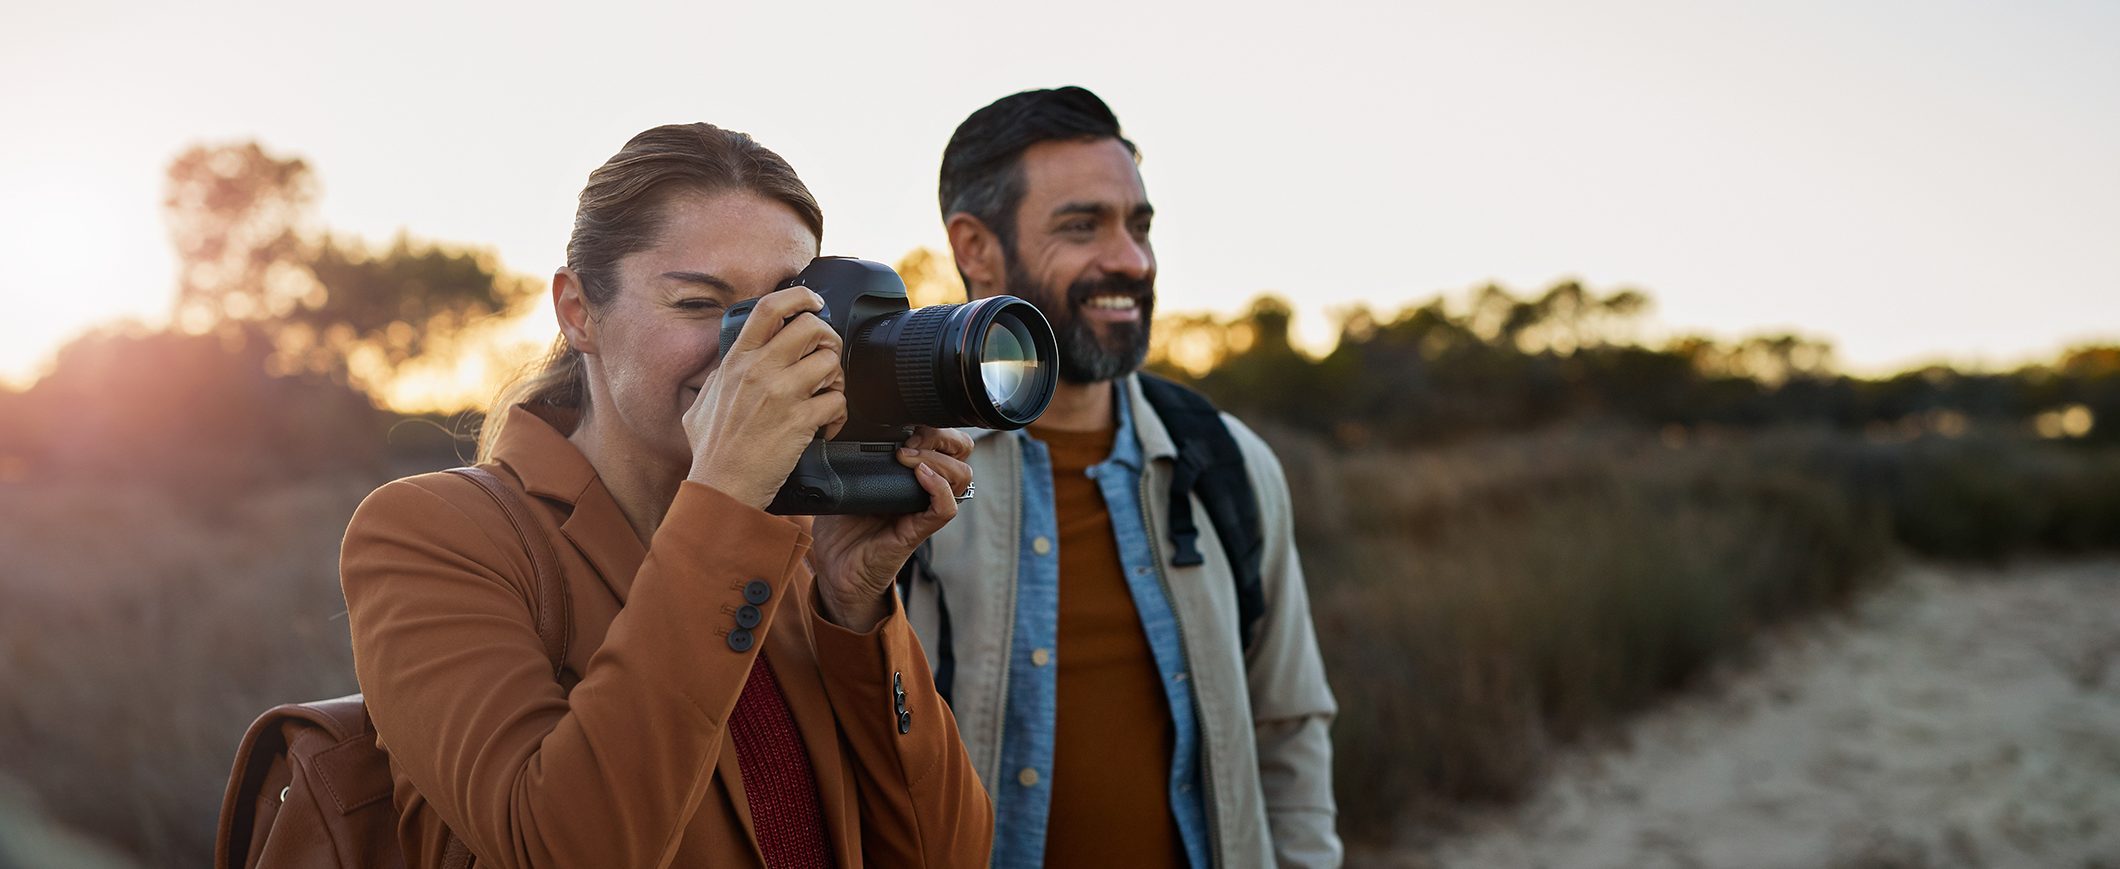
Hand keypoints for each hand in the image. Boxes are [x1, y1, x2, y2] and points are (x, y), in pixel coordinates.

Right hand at [685, 287, 847, 508]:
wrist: (722, 488)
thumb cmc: (712, 451)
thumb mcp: (702, 403)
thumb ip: (719, 377)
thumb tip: (729, 364)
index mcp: (736, 361)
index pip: (770, 308)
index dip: (799, 297)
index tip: (814, 303)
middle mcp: (759, 370)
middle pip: (811, 327)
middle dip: (828, 339)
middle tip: (826, 357)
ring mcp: (780, 394)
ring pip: (830, 362)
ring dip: (836, 378)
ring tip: (826, 394)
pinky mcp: (800, 421)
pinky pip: (837, 401)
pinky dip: (839, 414)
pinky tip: (827, 425)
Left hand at [809, 427, 973, 630]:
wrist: (835, 571)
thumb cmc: (841, 528)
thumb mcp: (844, 481)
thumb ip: (853, 456)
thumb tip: (846, 429)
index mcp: (911, 474)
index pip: (945, 440)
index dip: (935, 426)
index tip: (906, 425)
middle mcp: (924, 490)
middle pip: (962, 452)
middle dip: (941, 437)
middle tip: (911, 440)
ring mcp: (923, 510)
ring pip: (961, 476)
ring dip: (937, 459)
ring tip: (909, 458)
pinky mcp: (917, 532)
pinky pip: (945, 509)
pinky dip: (939, 488)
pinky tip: (920, 476)